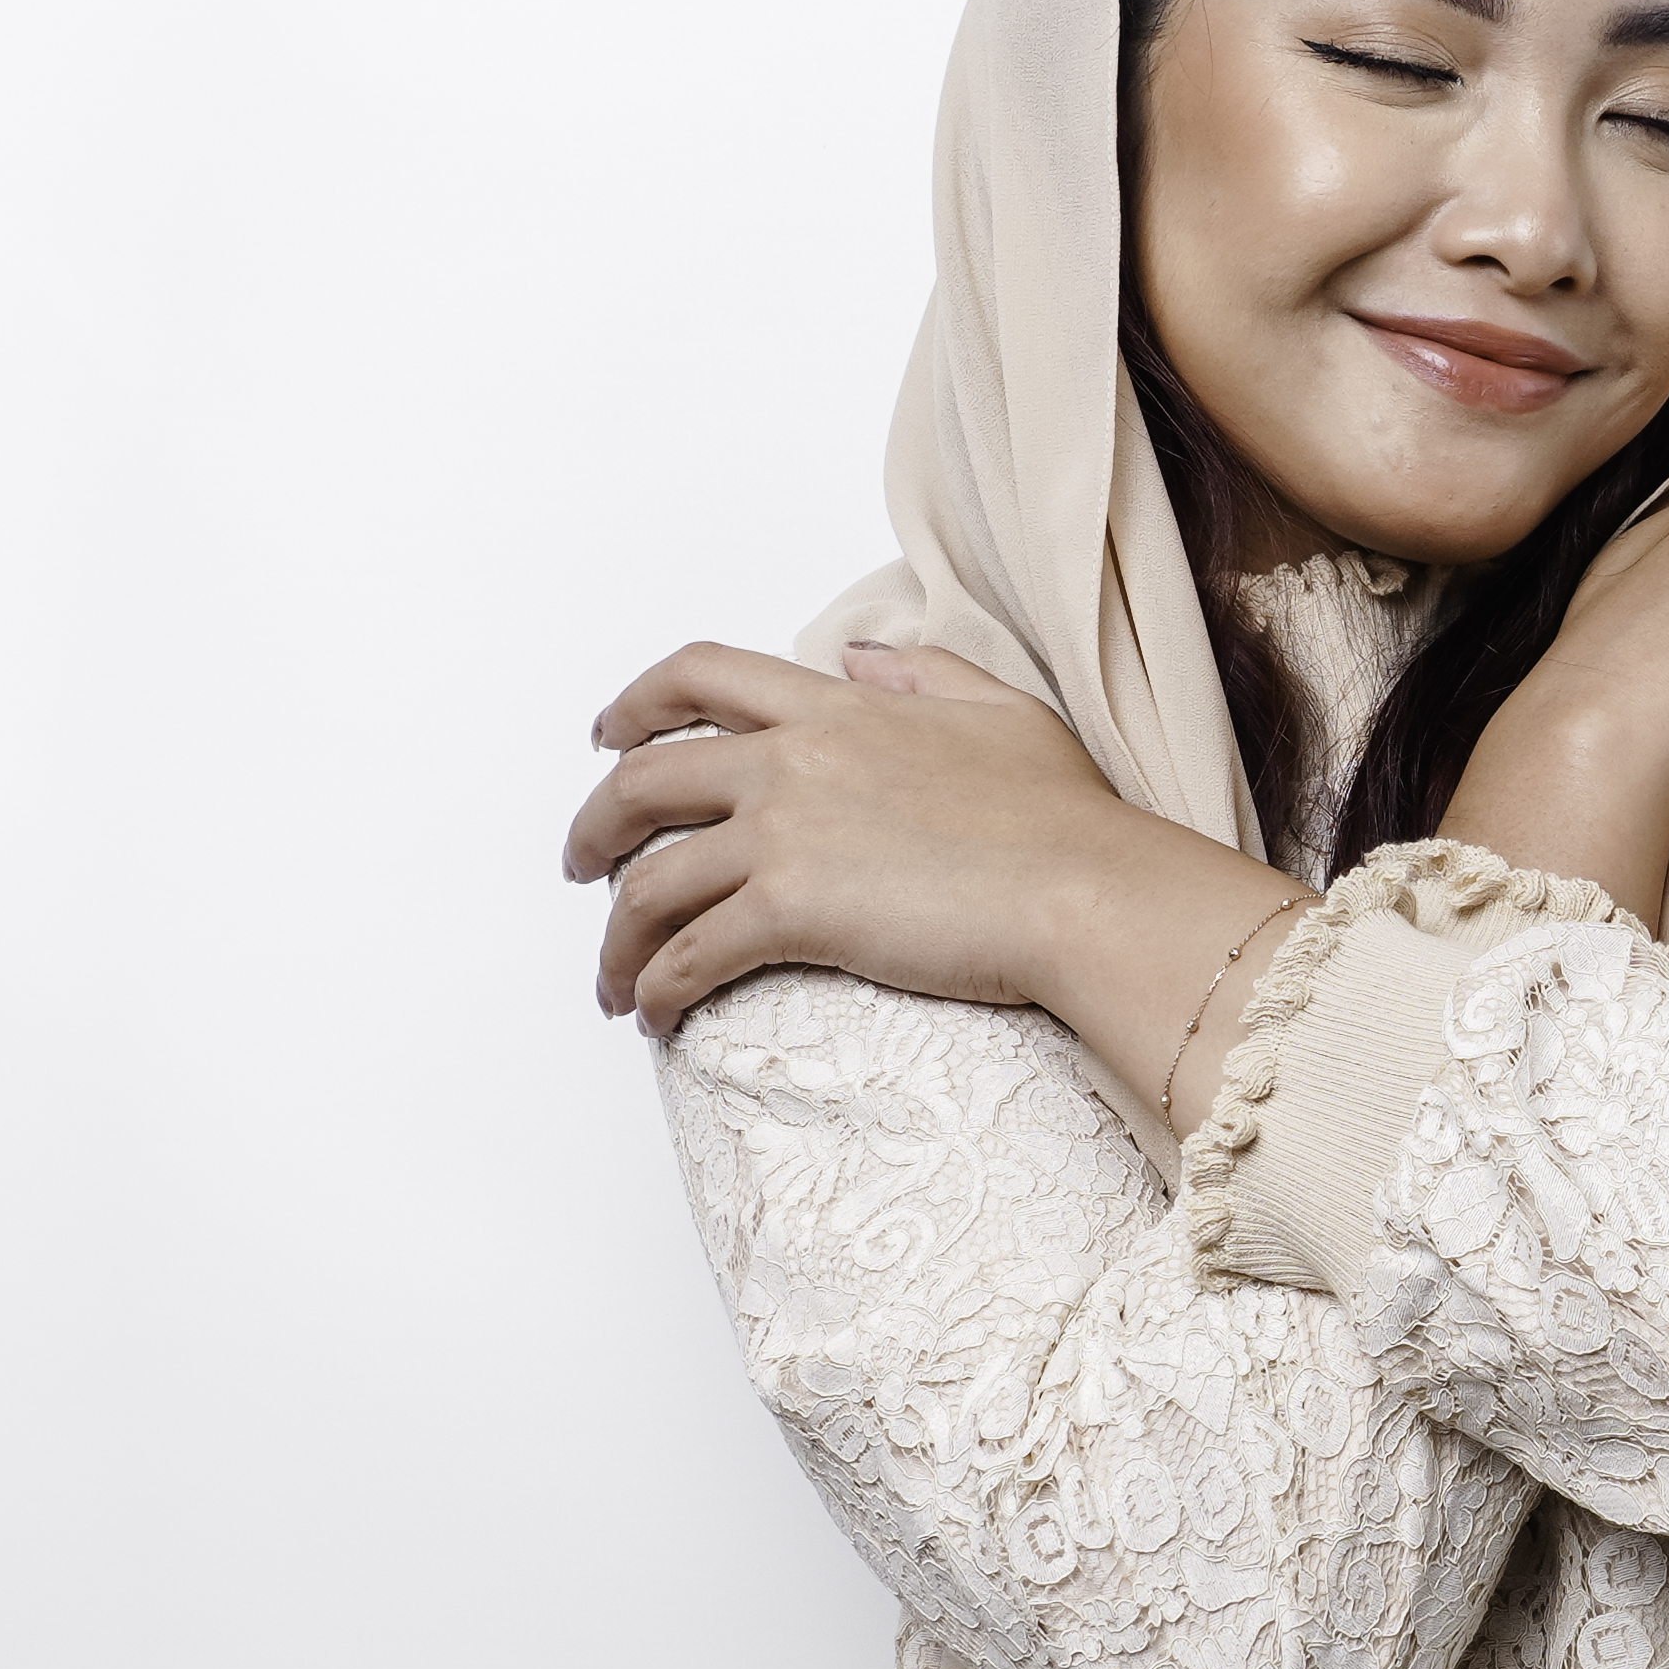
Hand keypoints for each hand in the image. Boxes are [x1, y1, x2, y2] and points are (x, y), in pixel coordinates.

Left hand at [571, 637, 1315, 1115]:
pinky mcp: (788, 911)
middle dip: (593, 828)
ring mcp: (782, 834)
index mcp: (835, 707)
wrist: (1086, 891)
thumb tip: (859, 656)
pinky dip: (656, 986)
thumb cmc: (1066, 818)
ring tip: (614, 978)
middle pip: (642, 781)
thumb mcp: (1003, 712)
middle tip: (582, 866)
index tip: (607, 733)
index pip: (699, 675)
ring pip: (648, 882)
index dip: (635, 703)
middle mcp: (788, 761)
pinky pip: (685, 954)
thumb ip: (924, 674)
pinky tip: (656, 1013)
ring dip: (615, 937)